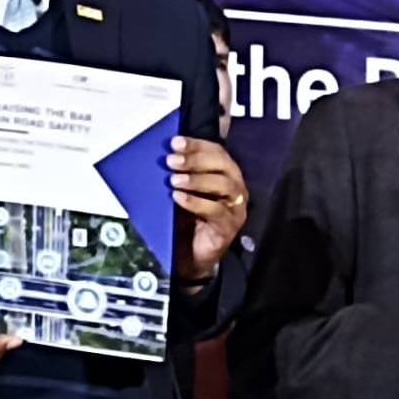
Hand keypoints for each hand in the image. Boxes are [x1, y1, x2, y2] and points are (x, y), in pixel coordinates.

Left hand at [169, 137, 248, 282]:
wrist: (190, 256)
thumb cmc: (187, 220)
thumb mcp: (181, 192)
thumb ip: (177, 174)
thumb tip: (163, 155)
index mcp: (225, 174)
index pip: (216, 152)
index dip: (196, 145)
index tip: (175, 142)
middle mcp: (235, 187)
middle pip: (223, 164)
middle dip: (196, 159)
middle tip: (172, 160)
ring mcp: (235, 207)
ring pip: (223, 184)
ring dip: (196, 179)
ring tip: (174, 180)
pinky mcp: (229, 227)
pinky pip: (216, 211)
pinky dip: (196, 202)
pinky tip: (179, 197)